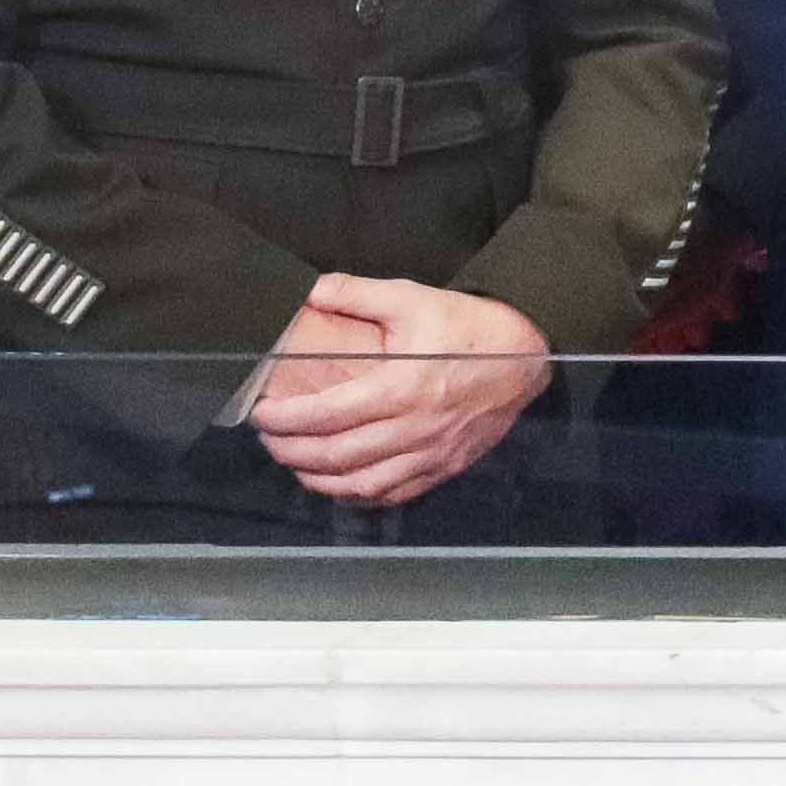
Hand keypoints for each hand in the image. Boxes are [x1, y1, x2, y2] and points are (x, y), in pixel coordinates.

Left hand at [249, 272, 554, 507]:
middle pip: (335, 456)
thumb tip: (308, 290)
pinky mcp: (443, 467)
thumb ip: (354, 293)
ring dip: (318, 479)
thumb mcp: (410, 298)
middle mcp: (412, 428)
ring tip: (295, 463)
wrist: (525, 358)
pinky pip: (394, 494)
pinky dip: (359, 495)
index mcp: (399, 387)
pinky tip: (341, 484)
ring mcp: (429, 454)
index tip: (260, 413)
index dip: (285, 420)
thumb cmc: (467, 328)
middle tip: (269, 438)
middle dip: (291, 451)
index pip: (326, 415)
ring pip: (360, 484)